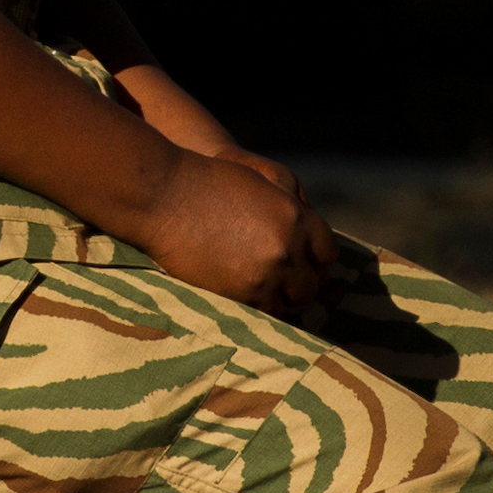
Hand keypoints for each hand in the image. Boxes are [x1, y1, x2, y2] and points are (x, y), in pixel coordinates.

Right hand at [133, 150, 338, 316]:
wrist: (165, 196)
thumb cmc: (211, 181)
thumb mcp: (264, 178)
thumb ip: (294, 205)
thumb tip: (309, 235)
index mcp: (296, 218)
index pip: (327, 253)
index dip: (315, 260)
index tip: (303, 264)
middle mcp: (287, 249)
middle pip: (310, 285)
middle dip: (297, 284)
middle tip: (281, 282)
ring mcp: (264, 275)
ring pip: (287, 304)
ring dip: (276, 299)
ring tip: (258, 290)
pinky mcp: (239, 295)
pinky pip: (261, 314)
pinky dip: (255, 308)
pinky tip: (242, 296)